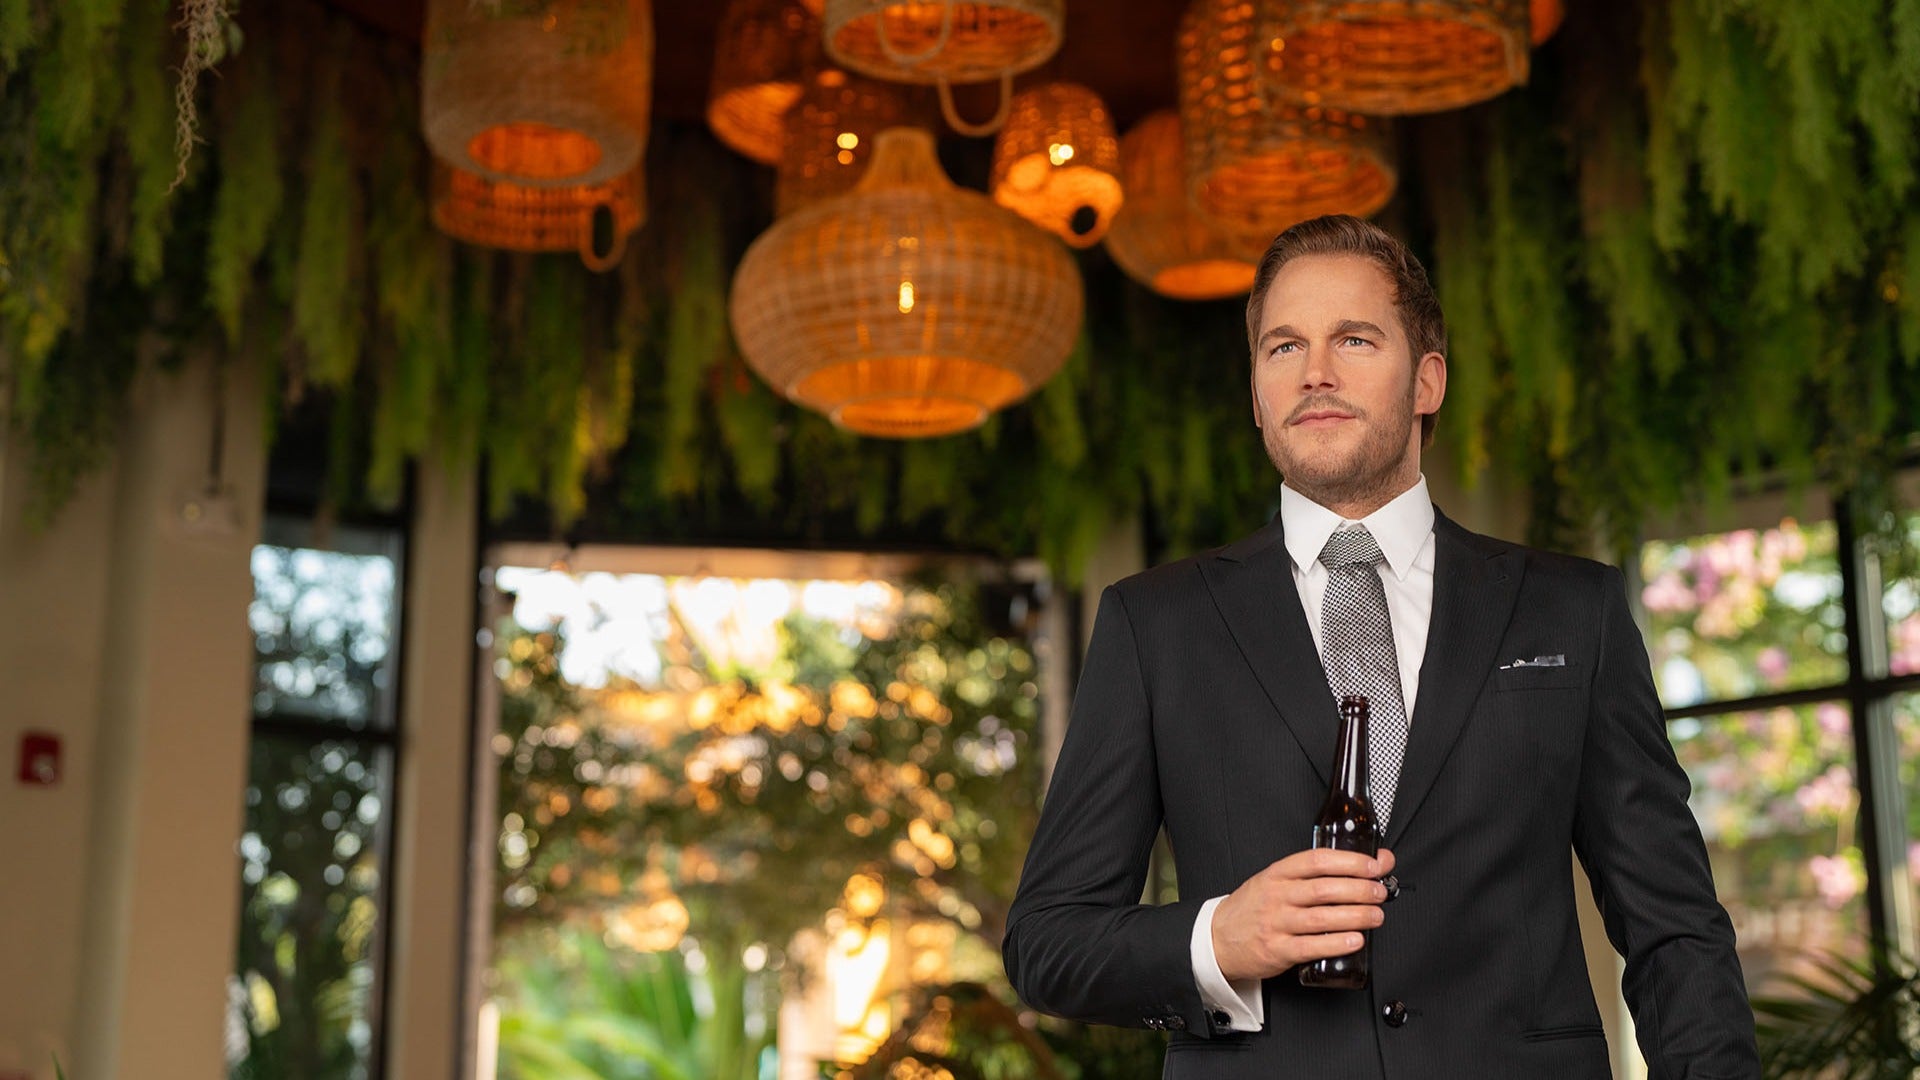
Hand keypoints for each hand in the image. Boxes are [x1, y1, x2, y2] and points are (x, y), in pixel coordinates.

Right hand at [1210, 847, 1395, 982]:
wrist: (1219, 937)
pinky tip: (1356, 940)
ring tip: (1376, 916)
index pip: (1317, 861)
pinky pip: (1312, 946)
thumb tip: (1365, 864)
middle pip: (1324, 889)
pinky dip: (1337, 943)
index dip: (1350, 861)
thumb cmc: (1255, 907)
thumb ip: (1316, 875)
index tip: (1373, 865)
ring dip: (1356, 916)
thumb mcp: (1277, 881)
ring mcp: (1276, 923)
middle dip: (1359, 890)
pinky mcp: (1278, 950)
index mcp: (1278, 873)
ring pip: (1322, 917)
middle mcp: (1277, 896)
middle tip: (1379, 893)